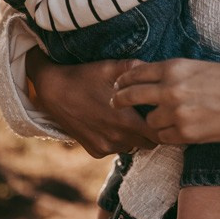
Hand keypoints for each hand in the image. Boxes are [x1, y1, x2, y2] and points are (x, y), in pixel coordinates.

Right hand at [27, 46, 155, 157]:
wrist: (54, 91)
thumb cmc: (85, 76)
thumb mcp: (112, 67)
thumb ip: (137, 69)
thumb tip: (157, 70)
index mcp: (127, 121)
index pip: (160, 134)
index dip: (165, 125)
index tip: (165, 115)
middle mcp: (118, 139)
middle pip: (149, 143)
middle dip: (152, 131)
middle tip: (149, 115)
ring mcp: (106, 147)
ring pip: (132, 146)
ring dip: (134, 136)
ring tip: (128, 119)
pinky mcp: (95, 151)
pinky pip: (115, 149)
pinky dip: (117, 140)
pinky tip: (110, 124)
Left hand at [111, 58, 219, 145]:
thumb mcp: (197, 67)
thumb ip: (173, 74)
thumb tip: (151, 82)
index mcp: (174, 68)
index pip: (137, 73)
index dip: (124, 80)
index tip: (118, 84)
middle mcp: (171, 89)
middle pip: (132, 96)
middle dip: (120, 100)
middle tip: (115, 103)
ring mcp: (176, 113)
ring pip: (149, 121)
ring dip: (153, 121)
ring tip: (163, 119)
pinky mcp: (185, 133)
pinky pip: (164, 137)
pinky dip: (167, 135)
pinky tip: (175, 130)